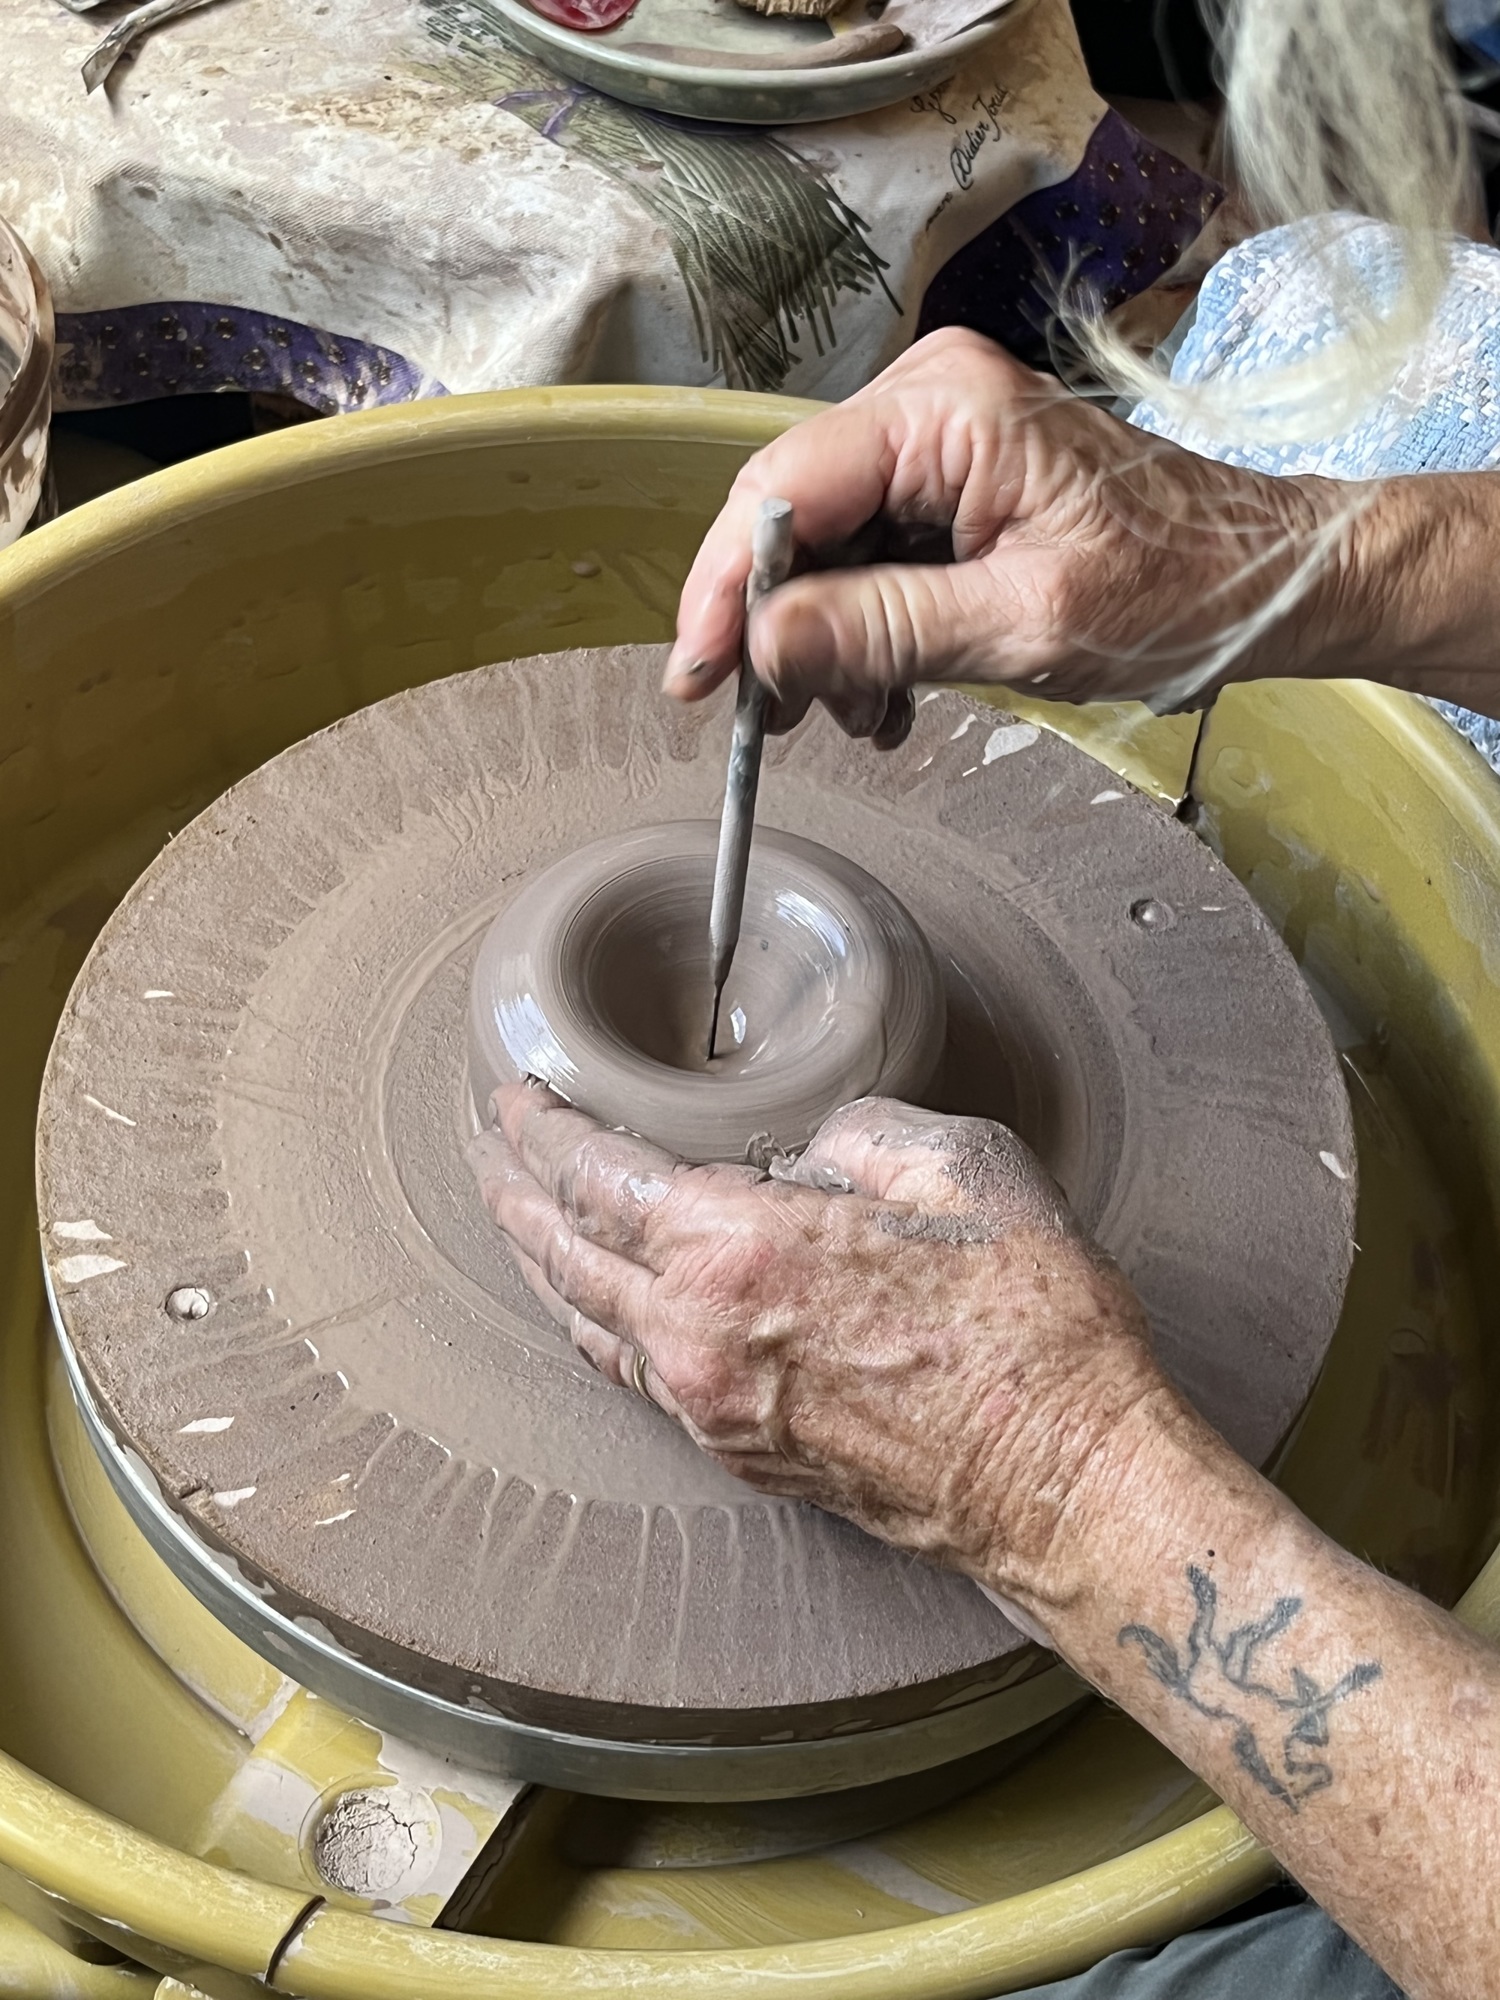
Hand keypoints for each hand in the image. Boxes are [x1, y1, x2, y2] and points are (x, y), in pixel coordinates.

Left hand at [468, 1082, 1166, 1610]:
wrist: (1064, 1479)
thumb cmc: (1031, 1330)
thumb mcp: (959, 1167)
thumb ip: (855, 1135)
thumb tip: (804, 1154)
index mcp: (739, 1246)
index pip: (592, 1174)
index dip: (541, 1127)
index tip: (518, 1094)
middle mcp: (699, 1333)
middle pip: (559, 1248)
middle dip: (510, 1186)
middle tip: (484, 1141)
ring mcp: (710, 1405)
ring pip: (582, 1318)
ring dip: (536, 1257)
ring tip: (512, 1212)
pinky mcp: (738, 1454)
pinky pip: (629, 1373)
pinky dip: (589, 1319)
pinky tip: (591, 1300)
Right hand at [664, 326, 1340, 728]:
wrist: (1267, 580)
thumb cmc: (1178, 589)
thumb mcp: (1022, 624)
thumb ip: (883, 630)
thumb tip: (761, 648)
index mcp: (946, 408)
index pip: (784, 487)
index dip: (727, 587)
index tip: (698, 681)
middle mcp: (928, 402)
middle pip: (794, 517)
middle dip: (783, 627)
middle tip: (784, 724)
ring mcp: (938, 442)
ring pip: (825, 549)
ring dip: (830, 644)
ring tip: (874, 716)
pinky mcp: (952, 483)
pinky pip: (870, 557)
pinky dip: (868, 631)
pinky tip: (894, 692)